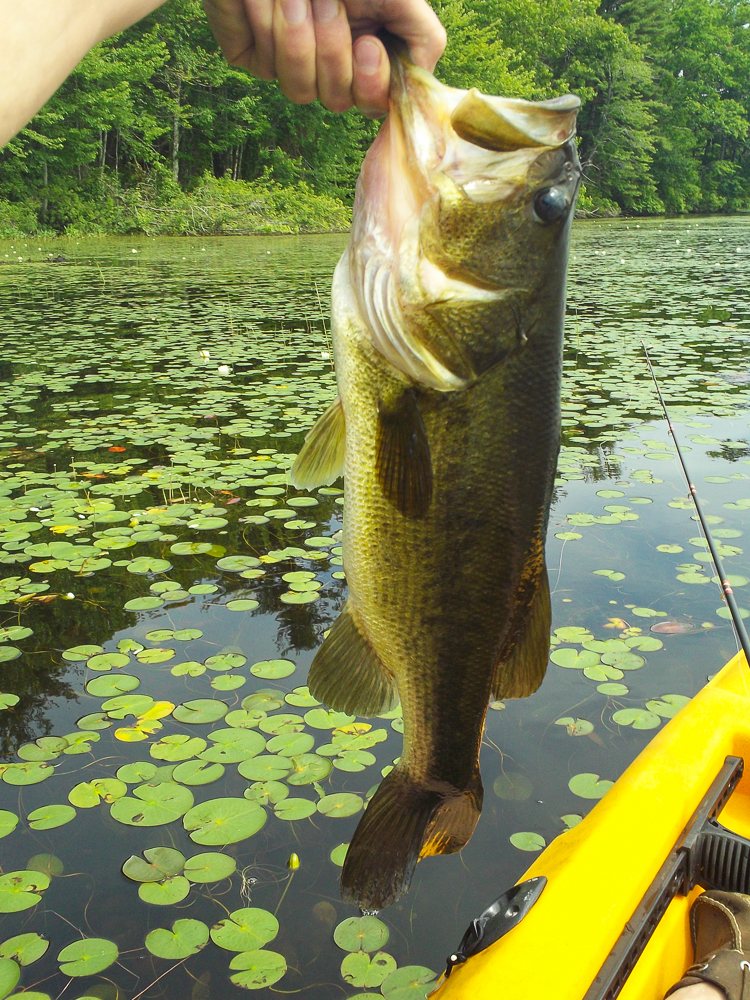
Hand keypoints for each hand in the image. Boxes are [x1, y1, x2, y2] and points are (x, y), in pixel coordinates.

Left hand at [202, 0, 445, 115]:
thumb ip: (424, 39)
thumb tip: (419, 83)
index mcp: (365, 60)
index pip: (372, 104)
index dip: (369, 85)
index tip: (366, 44)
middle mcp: (329, 69)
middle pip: (335, 99)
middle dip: (332, 48)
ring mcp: (290, 65)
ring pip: (299, 88)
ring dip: (300, 36)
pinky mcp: (252, 54)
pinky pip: (264, 63)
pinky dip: (268, 24)